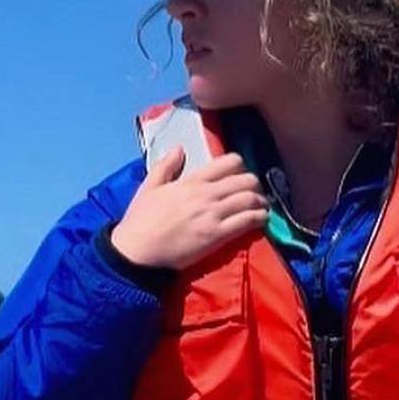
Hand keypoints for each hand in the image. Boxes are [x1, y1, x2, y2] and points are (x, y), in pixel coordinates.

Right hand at [111, 147, 267, 270]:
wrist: (137, 251)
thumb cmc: (140, 220)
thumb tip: (179, 148)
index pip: (228, 162)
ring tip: (261, 206)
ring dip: (260, 201)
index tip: (239, 174)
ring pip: (250, 199)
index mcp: (191, 180)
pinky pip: (247, 221)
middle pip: (246, 180)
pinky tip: (261, 219)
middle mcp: (206, 194)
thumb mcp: (149, 187)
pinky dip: (259, 218)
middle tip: (254, 192)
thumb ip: (166, 165)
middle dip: (254, 184)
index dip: (240, 166)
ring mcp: (213, 215)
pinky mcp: (217, 236)